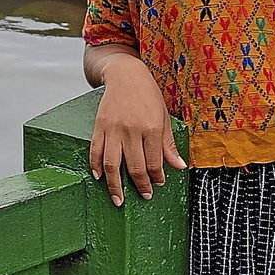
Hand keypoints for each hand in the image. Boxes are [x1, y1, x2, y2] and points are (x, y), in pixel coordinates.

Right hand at [87, 56, 186, 206]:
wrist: (126, 74)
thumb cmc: (148, 94)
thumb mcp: (164, 117)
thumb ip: (168, 144)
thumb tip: (178, 166)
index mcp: (152, 128)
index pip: (154, 162)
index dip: (156, 177)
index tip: (157, 184)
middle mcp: (132, 130)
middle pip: (134, 167)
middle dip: (140, 185)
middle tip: (143, 195)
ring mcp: (114, 128)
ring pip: (112, 164)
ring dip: (115, 185)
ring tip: (118, 199)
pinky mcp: (100, 125)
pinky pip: (95, 150)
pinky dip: (95, 166)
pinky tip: (99, 177)